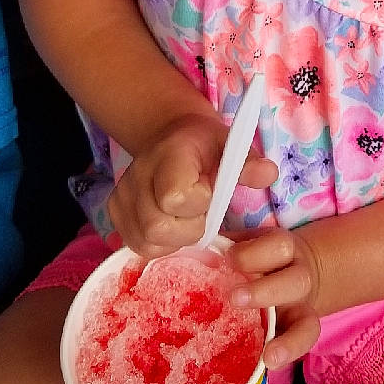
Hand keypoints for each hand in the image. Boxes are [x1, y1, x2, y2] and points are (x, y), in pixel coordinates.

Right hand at [107, 111, 277, 259]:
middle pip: (159, 228)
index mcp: (169, 156)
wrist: (171, 137)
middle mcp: (137, 176)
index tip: (210, 192)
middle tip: (201, 212)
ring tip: (186, 217)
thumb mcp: (230, 145)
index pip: (176, 197)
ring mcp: (121, 197)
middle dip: (188, 229)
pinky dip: (160, 244)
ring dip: (175, 240)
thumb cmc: (205, 146)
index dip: (199, 205)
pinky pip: (138, 246)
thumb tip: (268, 174)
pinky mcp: (115, 214)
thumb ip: (248, 163)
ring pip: (147, 242)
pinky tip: (172, 225)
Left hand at [226, 227, 321, 370]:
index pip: (278, 247)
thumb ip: (225, 248)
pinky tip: (270, 363)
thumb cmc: (256, 258)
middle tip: (235, 299)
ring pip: (308, 319)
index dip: (253, 253)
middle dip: (265, 292)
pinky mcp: (301, 329)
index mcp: (282, 250)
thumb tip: (187, 251)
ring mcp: (302, 307)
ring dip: (286, 337)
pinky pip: (305, 341)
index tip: (226, 259)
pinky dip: (290, 352)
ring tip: (268, 354)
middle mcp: (298, 277)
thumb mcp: (247, 245)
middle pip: (296, 281)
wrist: (292, 269)